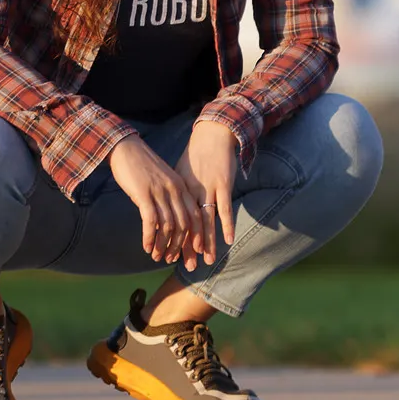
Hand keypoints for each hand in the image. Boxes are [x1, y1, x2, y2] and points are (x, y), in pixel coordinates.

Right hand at [108, 135, 203, 265]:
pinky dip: (149, 237)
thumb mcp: (162, 181)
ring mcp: (160, 192)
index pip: (196, 215)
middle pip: (184, 224)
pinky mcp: (144, 194)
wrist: (126, 148)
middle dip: (181, 246)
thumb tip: (167, 221)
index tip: (195, 251)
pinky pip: (151, 221)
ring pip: (168, 226)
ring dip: (163, 245)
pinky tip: (146, 247)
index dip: (197, 235)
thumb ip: (168, 198)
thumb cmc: (142, 166)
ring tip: (157, 257)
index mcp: (182, 187)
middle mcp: (175, 190)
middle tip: (173, 260)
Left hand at [175, 120, 239, 270]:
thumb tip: (171, 207)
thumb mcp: (181, 172)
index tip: (171, 256)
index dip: (174, 241)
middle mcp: (191, 193)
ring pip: (205, 221)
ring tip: (205, 261)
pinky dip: (226, 225)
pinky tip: (227, 240)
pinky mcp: (223, 184)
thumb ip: (178, 191)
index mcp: (179, 192)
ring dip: (205, 242)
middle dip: (188, 248)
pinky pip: (225, 209)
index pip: (176, 222)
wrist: (213, 133)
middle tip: (187, 267)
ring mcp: (208, 189)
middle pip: (189, 226)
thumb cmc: (198, 153)